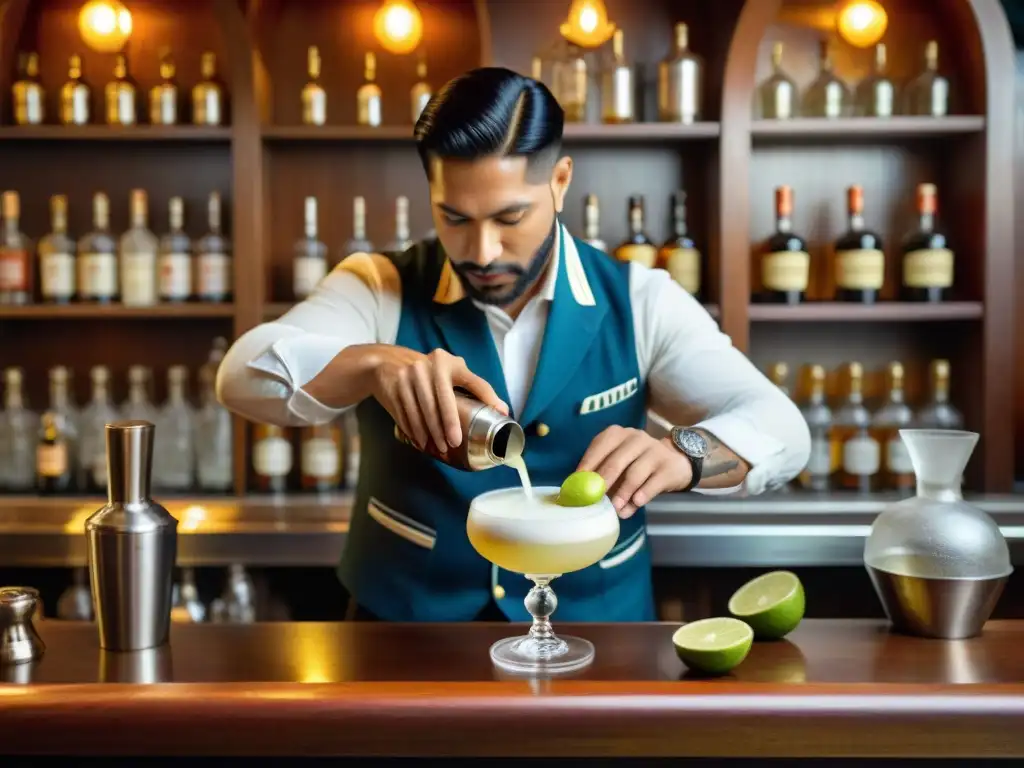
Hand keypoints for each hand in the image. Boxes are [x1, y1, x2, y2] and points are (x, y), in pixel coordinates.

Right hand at [368, 346, 507, 452]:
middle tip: (454, 443)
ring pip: (422, 410)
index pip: (472, 381)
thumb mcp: (449, 372)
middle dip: (448, 424)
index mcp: (448, 362)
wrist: (386, 362)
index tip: (499, 412)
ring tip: (438, 448)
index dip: (488, 397)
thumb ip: (471, 387)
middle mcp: (428, 366)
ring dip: (430, 433)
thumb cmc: (427, 372)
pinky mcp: (393, 386)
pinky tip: (420, 442)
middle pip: (442, 400)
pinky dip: (414, 431)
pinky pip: (405, 414)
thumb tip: (501, 410)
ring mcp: (408, 375)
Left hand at [577, 426, 691, 517]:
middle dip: (603, 481)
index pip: (599, 447)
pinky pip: (654, 482)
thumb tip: (584, 498)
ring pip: (635, 472)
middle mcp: (635, 438)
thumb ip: (602, 478)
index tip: (578, 484)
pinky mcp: (668, 466)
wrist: (674, 461)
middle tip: (595, 498)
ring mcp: (654, 450)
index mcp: (617, 434)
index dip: (587, 465)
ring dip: (623, 492)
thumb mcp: (618, 465)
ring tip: (615, 508)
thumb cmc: (636, 464)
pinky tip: (636, 502)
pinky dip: (643, 493)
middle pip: (616, 460)